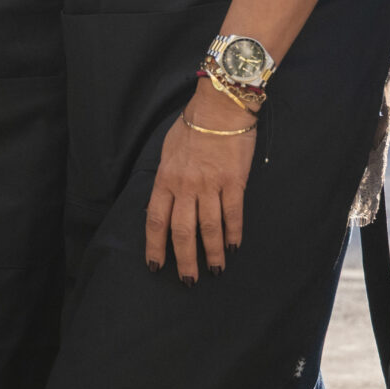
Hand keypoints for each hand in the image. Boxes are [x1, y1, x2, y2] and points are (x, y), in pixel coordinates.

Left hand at [144, 86, 254, 281]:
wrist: (219, 107)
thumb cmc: (192, 127)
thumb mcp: (168, 152)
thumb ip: (167, 179)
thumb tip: (165, 203)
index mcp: (165, 179)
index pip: (156, 220)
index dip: (155, 246)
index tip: (155, 265)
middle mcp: (185, 186)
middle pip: (182, 231)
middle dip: (184, 260)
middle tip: (188, 281)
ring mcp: (210, 185)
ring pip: (208, 228)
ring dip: (212, 253)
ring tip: (215, 270)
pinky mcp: (233, 182)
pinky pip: (232, 214)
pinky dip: (233, 234)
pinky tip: (233, 247)